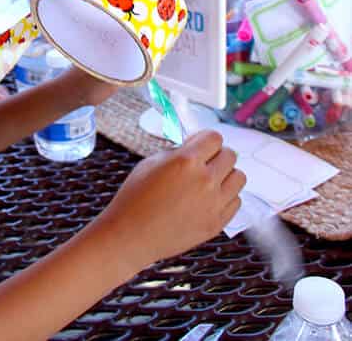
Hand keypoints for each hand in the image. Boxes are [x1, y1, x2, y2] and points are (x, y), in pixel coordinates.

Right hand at [95, 130, 244, 283]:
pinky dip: (226, 197)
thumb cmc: (136, 198)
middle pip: (230, 155)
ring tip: (209, 181)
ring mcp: (214, 203)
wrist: (132, 235)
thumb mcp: (150, 162)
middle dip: (216, 155)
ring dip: (226, 175)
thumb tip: (193, 148)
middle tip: (203, 162)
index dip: (205, 139)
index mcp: (186, 160)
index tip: (198, 145)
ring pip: (239, 177)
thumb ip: (177, 152)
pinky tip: (209, 199)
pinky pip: (236, 201)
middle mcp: (205, 180)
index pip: (214, 137)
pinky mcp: (217, 223)